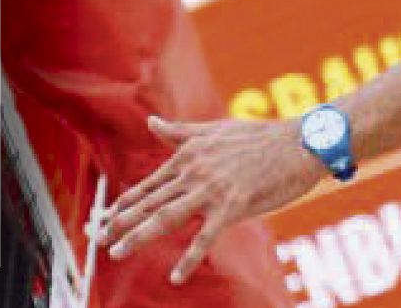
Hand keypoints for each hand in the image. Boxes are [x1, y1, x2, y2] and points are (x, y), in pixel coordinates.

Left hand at [98, 114, 323, 284]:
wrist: (300, 143)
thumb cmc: (261, 137)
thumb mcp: (215, 130)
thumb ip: (181, 132)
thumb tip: (152, 123)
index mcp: (189, 154)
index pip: (150, 183)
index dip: (126, 200)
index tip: (107, 215)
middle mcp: (194, 171)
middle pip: (151, 201)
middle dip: (122, 221)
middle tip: (100, 238)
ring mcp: (211, 189)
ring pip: (167, 216)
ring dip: (139, 235)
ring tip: (118, 251)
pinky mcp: (233, 206)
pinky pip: (206, 237)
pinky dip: (189, 258)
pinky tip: (175, 276)